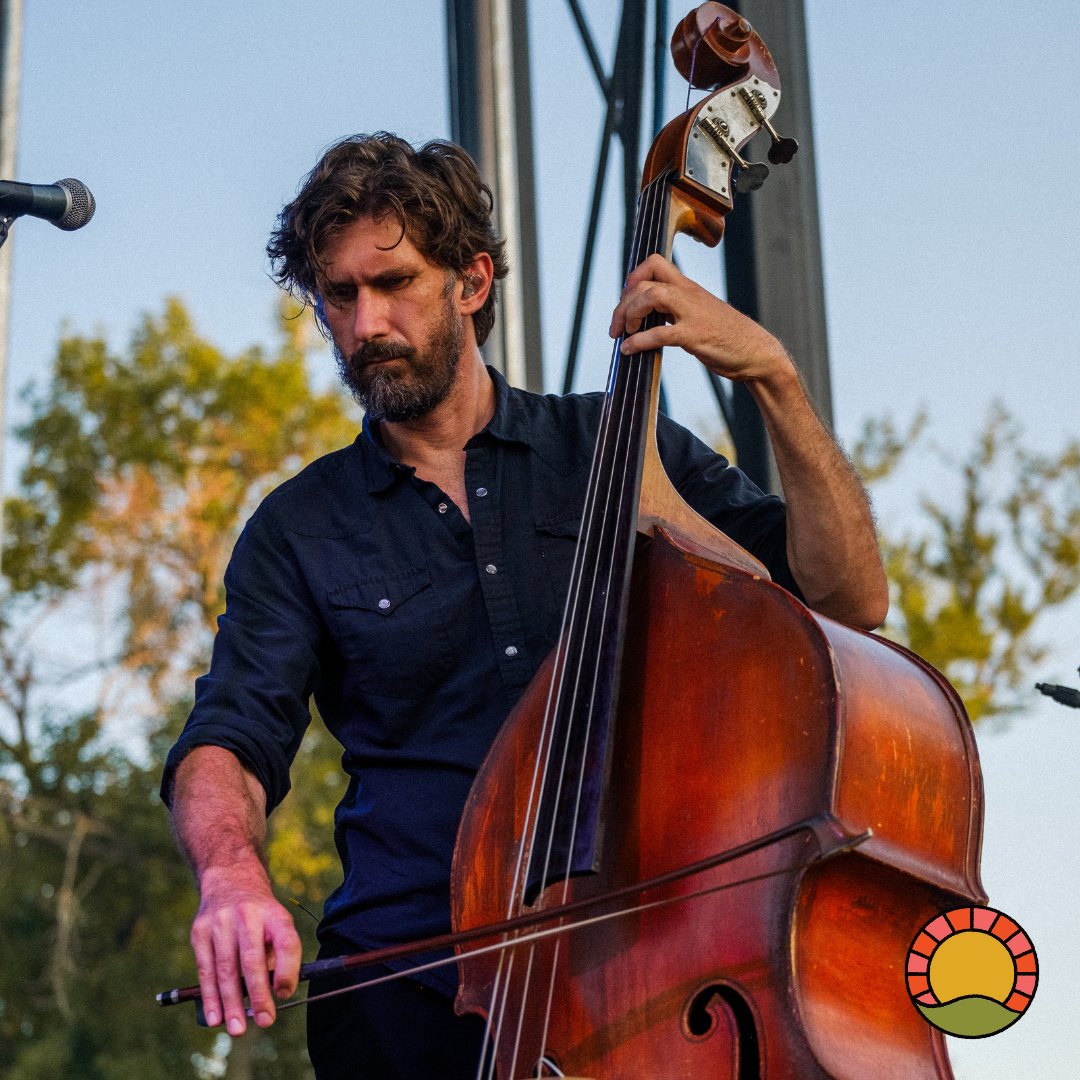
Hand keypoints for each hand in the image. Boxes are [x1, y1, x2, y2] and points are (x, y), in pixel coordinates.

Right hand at [190, 866, 301, 1034]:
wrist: (229, 880)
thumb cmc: (259, 914)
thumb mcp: (277, 922)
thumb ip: (279, 953)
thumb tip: (279, 991)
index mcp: (273, 913)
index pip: (286, 940)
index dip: (288, 969)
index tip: (285, 994)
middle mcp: (247, 915)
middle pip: (252, 959)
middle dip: (258, 994)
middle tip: (265, 1021)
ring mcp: (220, 922)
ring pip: (225, 969)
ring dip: (231, 1002)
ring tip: (237, 1028)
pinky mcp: (199, 931)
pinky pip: (205, 969)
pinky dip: (210, 996)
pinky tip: (215, 1016)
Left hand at [609, 254, 790, 384]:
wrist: (756, 352)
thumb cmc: (728, 336)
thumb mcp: (699, 314)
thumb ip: (676, 310)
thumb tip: (649, 316)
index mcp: (689, 287)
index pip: (655, 263)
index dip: (633, 277)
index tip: (625, 299)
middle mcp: (688, 294)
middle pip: (645, 281)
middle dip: (623, 303)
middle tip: (616, 326)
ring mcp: (692, 313)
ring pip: (651, 297)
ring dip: (629, 314)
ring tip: (623, 333)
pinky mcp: (694, 336)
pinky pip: (659, 334)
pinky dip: (638, 341)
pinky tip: (629, 349)